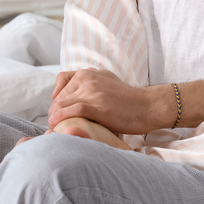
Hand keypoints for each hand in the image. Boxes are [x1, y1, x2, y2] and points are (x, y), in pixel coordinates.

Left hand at [48, 68, 167, 134]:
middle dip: (54, 112)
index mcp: (89, 72)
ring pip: (62, 104)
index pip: (61, 83)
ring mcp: (93, 91)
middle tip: (55, 127)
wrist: (149, 106)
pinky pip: (73, 111)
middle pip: (60, 96)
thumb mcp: (106, 83)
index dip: (56, 101)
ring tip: (56, 130)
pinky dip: (61, 119)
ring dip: (55, 119)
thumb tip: (69, 101)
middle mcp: (88, 78)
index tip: (57, 114)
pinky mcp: (99, 106)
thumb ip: (89, 86)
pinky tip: (58, 127)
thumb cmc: (128, 100)